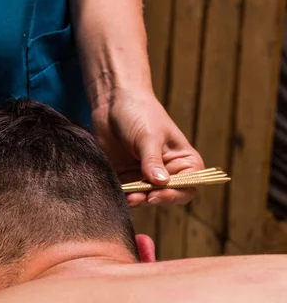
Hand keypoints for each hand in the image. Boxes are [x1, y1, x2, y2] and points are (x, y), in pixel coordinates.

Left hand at [91, 89, 203, 205]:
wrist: (113, 103)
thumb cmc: (139, 113)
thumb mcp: (148, 136)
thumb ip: (152, 160)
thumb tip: (161, 183)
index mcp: (183, 160)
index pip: (188, 186)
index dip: (175, 194)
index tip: (157, 194)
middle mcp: (166, 171)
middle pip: (165, 196)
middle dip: (152, 199)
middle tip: (139, 197)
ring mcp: (144, 176)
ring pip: (144, 197)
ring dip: (136, 199)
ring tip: (127, 197)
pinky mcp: (125, 176)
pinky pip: (126, 192)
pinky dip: (122, 195)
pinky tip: (117, 193)